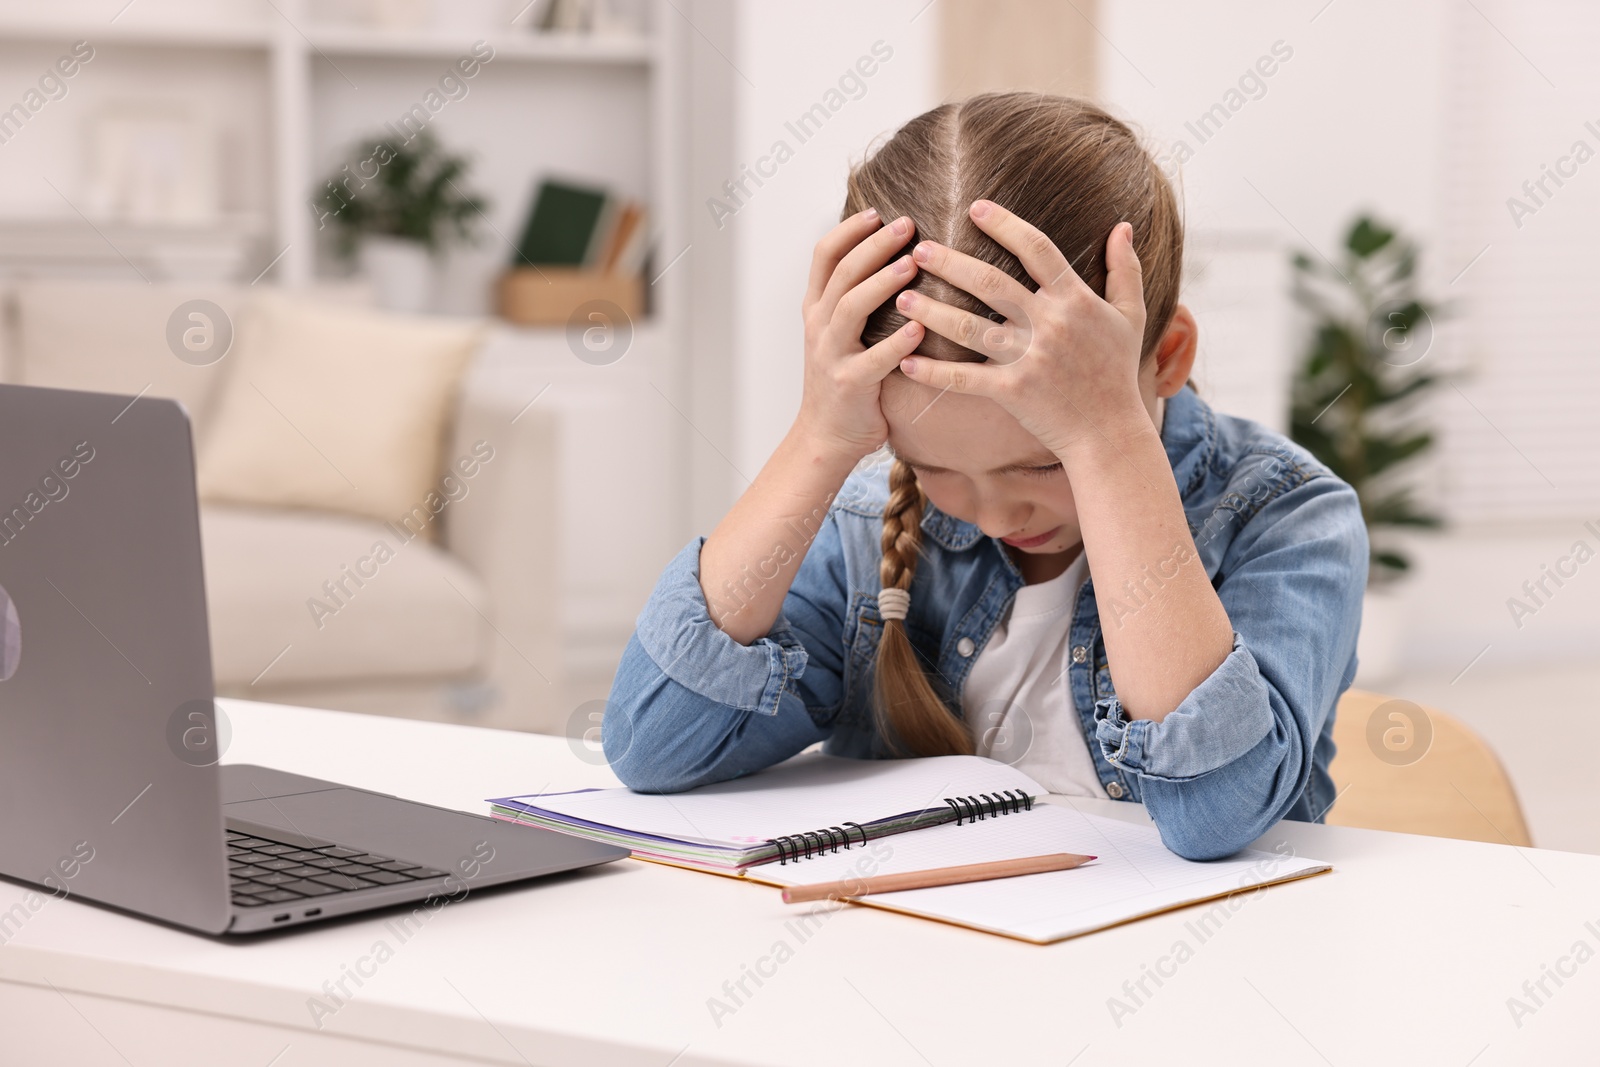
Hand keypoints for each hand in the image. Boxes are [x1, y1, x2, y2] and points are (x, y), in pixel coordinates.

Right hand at [795, 208, 925, 460]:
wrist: (825, 436)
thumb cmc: (844, 381)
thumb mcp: (839, 333)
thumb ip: (856, 298)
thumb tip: (893, 257)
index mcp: (817, 309)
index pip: (824, 256)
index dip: (849, 230)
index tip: (878, 212)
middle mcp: (818, 326)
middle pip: (841, 273)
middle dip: (873, 245)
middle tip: (905, 226)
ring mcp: (830, 354)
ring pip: (851, 307)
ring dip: (882, 282)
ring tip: (912, 264)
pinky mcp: (848, 384)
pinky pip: (873, 360)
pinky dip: (897, 343)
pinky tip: (921, 328)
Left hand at [892, 201, 1148, 459]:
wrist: (1111, 433)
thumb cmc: (1118, 373)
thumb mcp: (1132, 316)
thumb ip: (1125, 270)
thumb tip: (1124, 226)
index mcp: (1075, 300)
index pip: (1036, 249)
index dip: (1005, 225)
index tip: (976, 207)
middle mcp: (1050, 324)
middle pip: (991, 283)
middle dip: (951, 263)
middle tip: (919, 249)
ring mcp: (1029, 358)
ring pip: (970, 328)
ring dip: (932, 312)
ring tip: (902, 298)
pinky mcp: (1012, 392)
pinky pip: (965, 379)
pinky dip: (934, 373)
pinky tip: (905, 362)